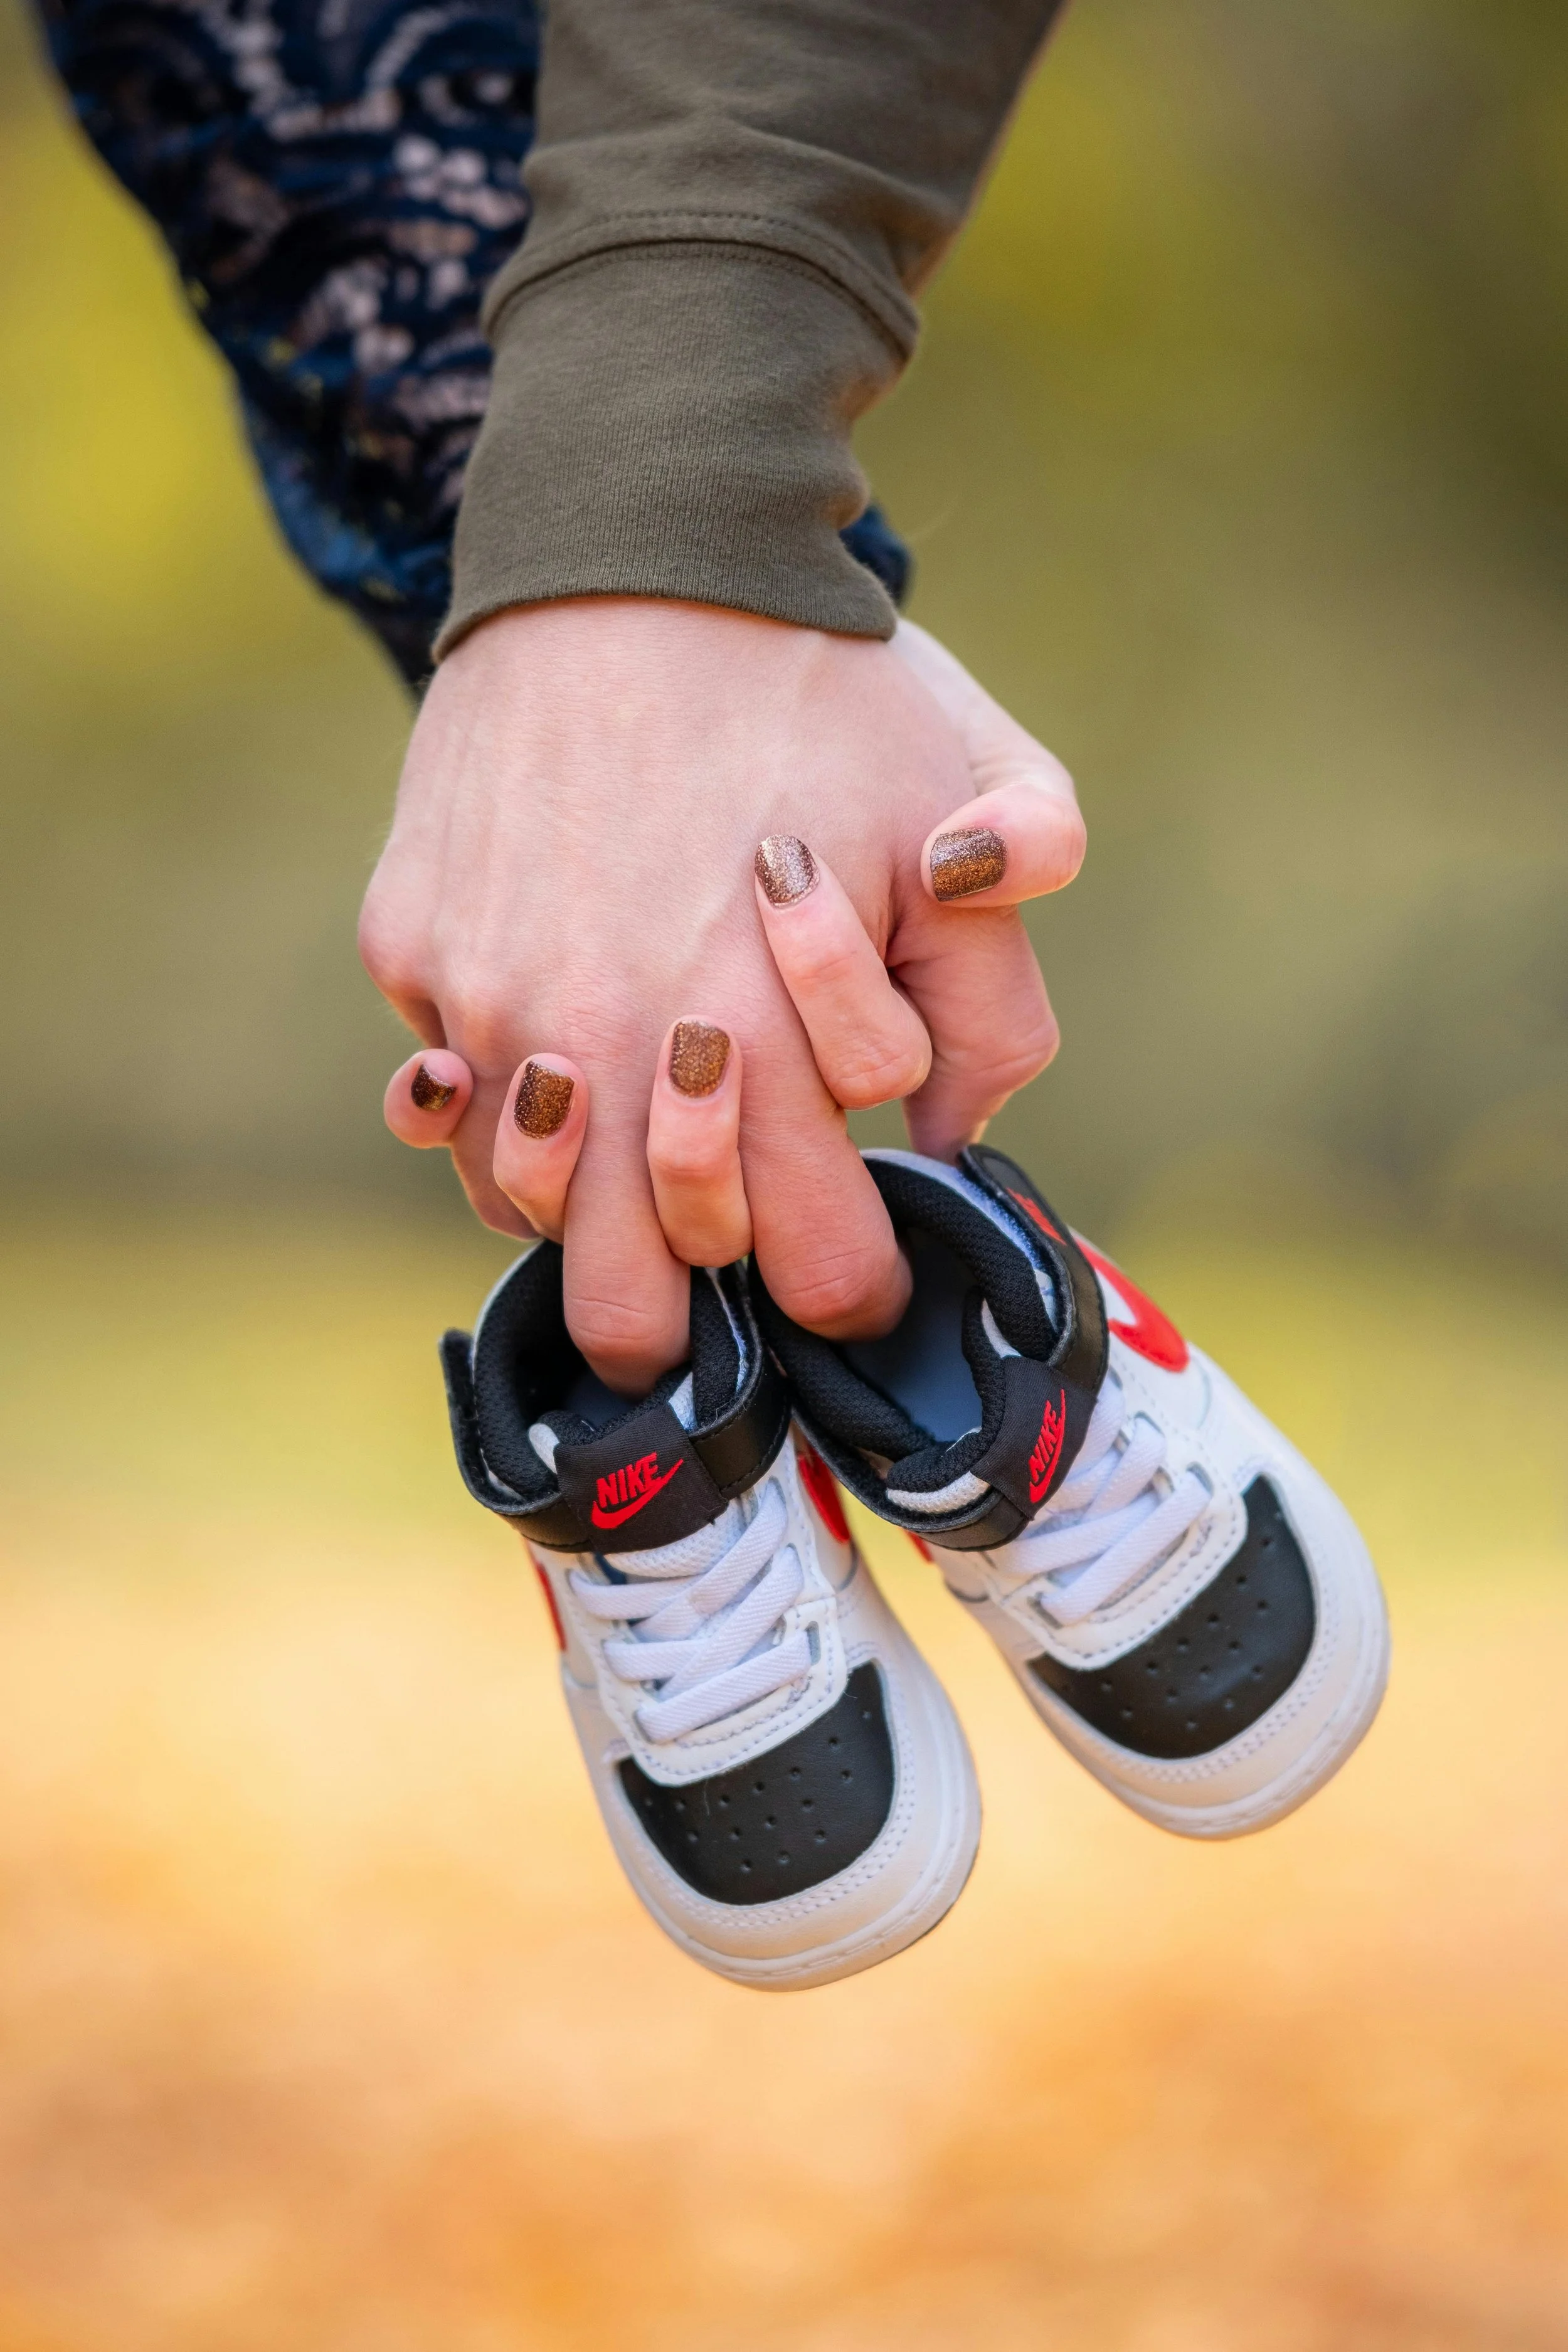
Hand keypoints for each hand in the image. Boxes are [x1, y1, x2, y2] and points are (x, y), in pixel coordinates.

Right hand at [362, 599, 1082, 1392]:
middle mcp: (617, 1053)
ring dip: (584, 1213)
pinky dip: (490, 1109)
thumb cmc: (823, 685)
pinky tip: (540, 1062)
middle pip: (640, 1300)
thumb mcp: (979, 806)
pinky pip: (443, 1098)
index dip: (848, 1288)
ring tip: (633, 1153)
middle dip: (699, 1302)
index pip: (811, 1269)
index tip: (857, 1270)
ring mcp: (498, 1005)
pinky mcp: (417, 948)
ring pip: (523, 1218)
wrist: (634, 548)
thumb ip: (999, 993)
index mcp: (770, 1047)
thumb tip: (951, 1128)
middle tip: (733, 1256)